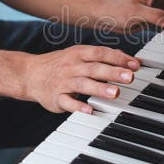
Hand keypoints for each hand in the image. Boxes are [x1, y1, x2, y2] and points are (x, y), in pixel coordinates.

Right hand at [25, 45, 139, 112]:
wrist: (28, 74)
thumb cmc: (59, 64)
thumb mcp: (78, 54)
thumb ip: (101, 56)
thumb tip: (126, 58)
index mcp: (79, 54)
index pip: (101, 53)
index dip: (119, 58)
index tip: (135, 65)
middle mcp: (72, 66)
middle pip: (94, 68)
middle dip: (113, 72)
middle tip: (129, 77)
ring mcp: (63, 82)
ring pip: (82, 84)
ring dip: (99, 88)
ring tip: (115, 93)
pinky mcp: (55, 98)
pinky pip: (67, 102)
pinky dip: (78, 106)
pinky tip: (89, 110)